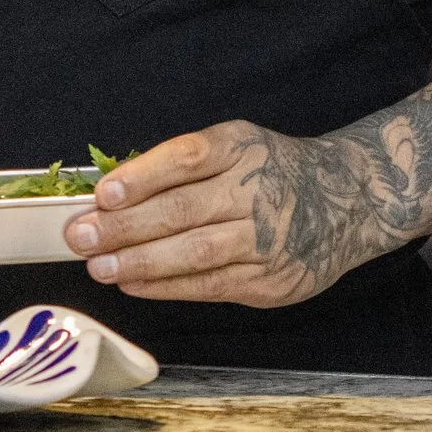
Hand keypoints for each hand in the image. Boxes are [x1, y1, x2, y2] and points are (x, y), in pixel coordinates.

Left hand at [61, 119, 406, 305]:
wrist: (350, 200)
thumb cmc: (273, 170)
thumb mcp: (238, 145)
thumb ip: (182, 165)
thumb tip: (112, 192)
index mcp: (241, 147)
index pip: (187, 157)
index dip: (143, 176)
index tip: (104, 193)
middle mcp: (256, 190)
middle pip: (183, 209)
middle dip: (124, 226)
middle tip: (80, 236)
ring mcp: (266, 238)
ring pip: (194, 253)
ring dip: (139, 261)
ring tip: (99, 265)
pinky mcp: (271, 280)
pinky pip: (210, 284)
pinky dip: (167, 286)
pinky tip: (134, 283)